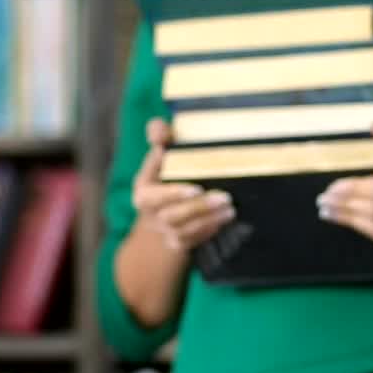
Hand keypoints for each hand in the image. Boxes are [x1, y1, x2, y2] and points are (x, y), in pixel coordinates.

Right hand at [132, 118, 235, 252]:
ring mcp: (164, 231)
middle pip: (172, 216)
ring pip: (184, 231)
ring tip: (229, 208)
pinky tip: (223, 220)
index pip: (154, 197)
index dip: (174, 194)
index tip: (196, 188)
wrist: (162, 208)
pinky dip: (208, 231)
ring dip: (209, 220)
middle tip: (224, 197)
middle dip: (199, 208)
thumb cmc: (165, 172)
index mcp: (143, 192)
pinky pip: (192, 241)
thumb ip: (158, 136)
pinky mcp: (177, 242)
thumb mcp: (160, 153)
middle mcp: (151, 215)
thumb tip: (160, 129)